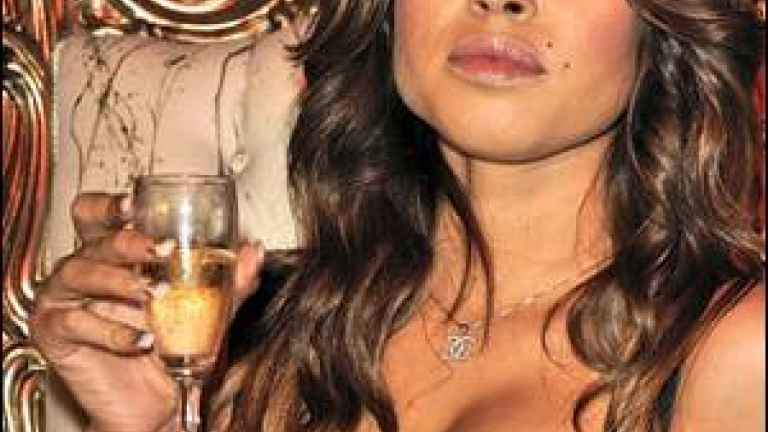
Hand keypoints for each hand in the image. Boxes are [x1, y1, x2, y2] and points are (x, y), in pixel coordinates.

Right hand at [29, 193, 262, 431]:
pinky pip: (75, 323)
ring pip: (80, 273)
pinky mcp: (54, 332)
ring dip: (121, 282)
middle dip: (129, 242)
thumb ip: (230, 281)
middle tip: (162, 250)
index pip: (98, 215)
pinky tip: (141, 339)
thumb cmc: (174, 345)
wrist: (156, 402)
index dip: (110, 205)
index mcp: (114, 254)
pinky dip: (111, 330)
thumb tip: (254, 252)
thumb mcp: (207, 310)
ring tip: (155, 295)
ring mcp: (65, 298)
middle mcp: (86, 268)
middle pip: (95, 239)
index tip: (136, 204)